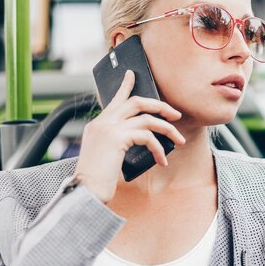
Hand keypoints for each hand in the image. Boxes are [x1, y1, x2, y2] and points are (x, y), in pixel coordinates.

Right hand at [74, 70, 184, 202]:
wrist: (85, 191)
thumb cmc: (97, 179)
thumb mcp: (106, 155)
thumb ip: (118, 141)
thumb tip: (142, 137)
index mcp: (98, 125)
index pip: (115, 99)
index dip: (126, 85)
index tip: (133, 75)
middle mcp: (102, 122)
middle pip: (137, 102)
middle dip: (160, 106)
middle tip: (175, 115)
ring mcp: (109, 128)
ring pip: (147, 118)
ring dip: (167, 128)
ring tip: (179, 140)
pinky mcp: (117, 138)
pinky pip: (147, 136)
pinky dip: (159, 148)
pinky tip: (162, 160)